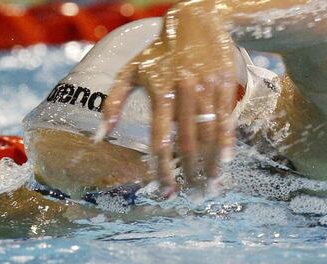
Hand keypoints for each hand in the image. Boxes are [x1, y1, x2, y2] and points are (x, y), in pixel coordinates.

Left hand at [96, 2, 237, 192]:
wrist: (196, 22)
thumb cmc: (160, 50)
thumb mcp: (131, 69)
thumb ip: (113, 102)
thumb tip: (99, 136)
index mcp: (160, 90)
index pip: (161, 139)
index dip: (163, 169)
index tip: (166, 191)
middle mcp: (185, 91)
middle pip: (188, 143)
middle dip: (190, 174)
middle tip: (193, 196)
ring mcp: (208, 88)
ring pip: (210, 135)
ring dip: (211, 165)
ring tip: (210, 187)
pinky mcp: (225, 85)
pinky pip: (227, 120)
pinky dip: (227, 144)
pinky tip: (226, 163)